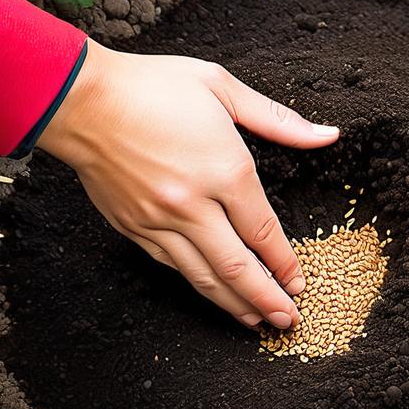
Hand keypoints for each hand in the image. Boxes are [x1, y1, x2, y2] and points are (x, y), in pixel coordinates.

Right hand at [37, 39, 339, 329]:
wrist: (80, 98)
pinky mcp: (135, 229)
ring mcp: (161, 221)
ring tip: (257, 321)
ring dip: (236, 305)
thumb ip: (279, 121)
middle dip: (268, 300)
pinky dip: (199, 285)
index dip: (285, 264)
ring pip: (206, 278)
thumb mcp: (222, 89)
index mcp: (225, 170)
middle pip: (240, 269)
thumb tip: (328, 136)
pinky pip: (174, 267)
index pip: (264, 232)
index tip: (299, 282)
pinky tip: (216, 293)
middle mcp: (194, 205)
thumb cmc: (151, 87)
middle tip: (288, 320)